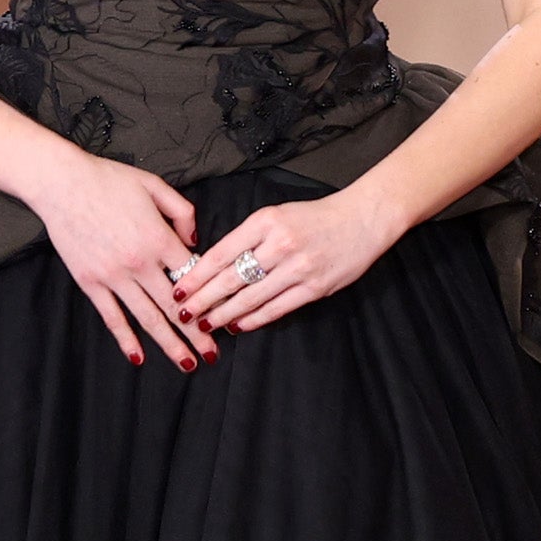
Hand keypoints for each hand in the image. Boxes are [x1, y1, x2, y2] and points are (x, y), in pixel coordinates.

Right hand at [30, 149, 216, 367]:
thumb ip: (182, 212)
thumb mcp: (155, 185)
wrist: (61, 183)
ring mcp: (113, 276)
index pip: (192, 277)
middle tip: (213, 355)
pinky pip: (112, 317)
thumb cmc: (108, 179)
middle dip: (197, 334)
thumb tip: (194, 240)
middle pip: (175, 306)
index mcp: (159, 239)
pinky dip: (126, 339)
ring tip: (187, 363)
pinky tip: (139, 357)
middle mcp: (139, 263)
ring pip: (148, 318)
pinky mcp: (90, 282)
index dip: (209, 297)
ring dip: (170, 344)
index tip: (221, 316)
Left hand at [172, 186, 398, 335]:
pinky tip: (238, 326)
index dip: (196, 276)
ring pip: (251, 298)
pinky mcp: (314, 287)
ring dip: (224, 314)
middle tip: (183, 314)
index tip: (178, 289)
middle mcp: (280, 244)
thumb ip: (247, 238)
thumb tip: (214, 266)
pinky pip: (277, 308)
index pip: (221, 253)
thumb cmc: (315, 217)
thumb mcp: (276, 215)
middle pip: (231, 279)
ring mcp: (298, 268)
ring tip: (205, 324)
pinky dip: (254, 319)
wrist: (362, 220)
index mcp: (265, 221)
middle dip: (203, 300)